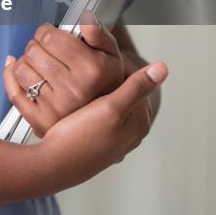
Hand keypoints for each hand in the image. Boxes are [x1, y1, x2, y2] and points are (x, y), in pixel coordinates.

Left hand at [2, 19, 125, 137]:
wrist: (106, 120)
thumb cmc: (106, 84)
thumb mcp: (111, 55)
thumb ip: (99, 34)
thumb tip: (86, 21)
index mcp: (91, 70)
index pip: (48, 37)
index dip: (45, 32)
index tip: (49, 35)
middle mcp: (74, 89)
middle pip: (32, 51)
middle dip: (36, 45)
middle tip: (45, 51)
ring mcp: (56, 107)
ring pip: (21, 69)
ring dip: (26, 62)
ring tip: (39, 64)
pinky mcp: (41, 121)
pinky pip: (15, 93)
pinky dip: (12, 79)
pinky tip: (22, 73)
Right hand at [36, 62, 167, 190]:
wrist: (53, 165)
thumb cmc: (81, 139)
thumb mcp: (111, 108)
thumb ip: (136, 87)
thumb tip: (162, 69)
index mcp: (140, 123)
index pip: (137, 81)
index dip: (120, 62)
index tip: (103, 49)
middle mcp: (130, 132)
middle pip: (124, 91)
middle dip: (110, 74)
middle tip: (91, 58)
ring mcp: (114, 137)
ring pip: (110, 100)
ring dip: (100, 86)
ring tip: (83, 74)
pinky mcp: (97, 138)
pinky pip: (98, 111)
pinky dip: (91, 99)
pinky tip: (78, 96)